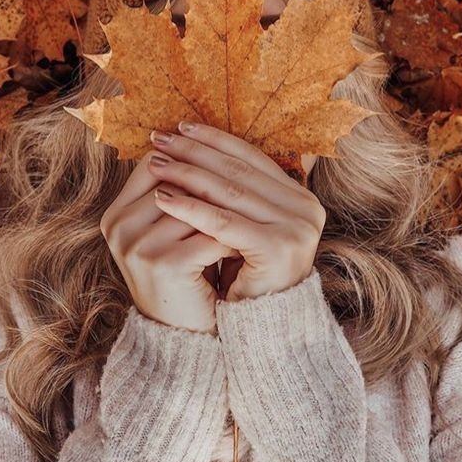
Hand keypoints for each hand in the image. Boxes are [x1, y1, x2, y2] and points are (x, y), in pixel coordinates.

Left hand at [148, 121, 325, 301]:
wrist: (263, 333)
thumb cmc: (247, 277)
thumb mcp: (246, 225)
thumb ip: (235, 190)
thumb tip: (194, 144)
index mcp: (301, 197)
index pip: (251, 158)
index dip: (214, 140)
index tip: (181, 128)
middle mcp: (306, 208)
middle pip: (238, 171)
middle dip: (195, 152)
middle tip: (159, 139)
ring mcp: (296, 227)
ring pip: (229, 192)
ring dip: (186, 174)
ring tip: (155, 163)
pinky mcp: (277, 247)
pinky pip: (223, 223)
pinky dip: (190, 208)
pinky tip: (162, 198)